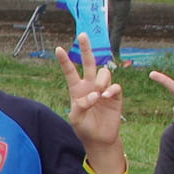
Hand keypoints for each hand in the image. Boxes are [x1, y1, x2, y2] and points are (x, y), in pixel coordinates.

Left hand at [54, 34, 122, 151]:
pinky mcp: (115, 96)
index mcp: (77, 89)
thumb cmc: (84, 128)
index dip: (65, 61)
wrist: (99, 138)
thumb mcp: (76, 119)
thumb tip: (92, 96)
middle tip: (83, 35)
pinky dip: (111, 89)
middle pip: (89, 63)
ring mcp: (103, 89)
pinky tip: (106, 97)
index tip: (58, 49)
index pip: (70, 72)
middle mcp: (90, 86)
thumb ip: (80, 107)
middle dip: (86, 49)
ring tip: (99, 94)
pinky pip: (115, 86)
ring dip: (101, 80)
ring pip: (104, 73)